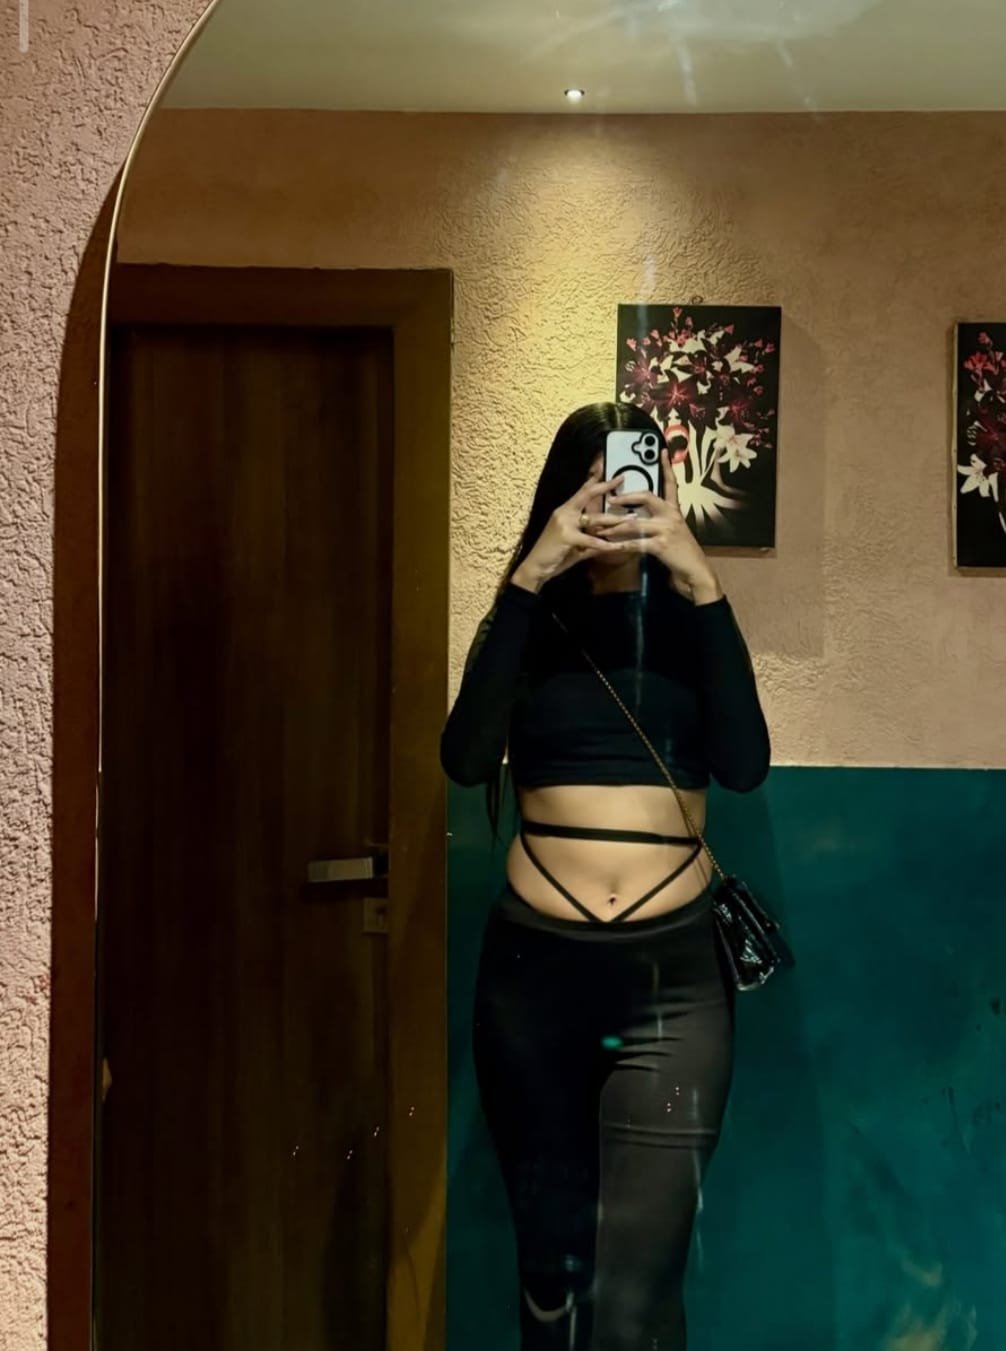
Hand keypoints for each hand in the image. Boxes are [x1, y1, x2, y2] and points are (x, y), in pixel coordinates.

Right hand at [511, 470, 624, 592]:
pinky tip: (616, 547)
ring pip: (594, 519)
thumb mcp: (575, 546)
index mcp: (565, 511)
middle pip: (587, 494)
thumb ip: (591, 541)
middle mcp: (564, 512)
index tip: (606, 469)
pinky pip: (590, 540)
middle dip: (604, 486)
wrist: (535, 567)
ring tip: (630, 519)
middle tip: (620, 478)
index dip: (593, 479)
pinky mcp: (566, 537)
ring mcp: (564, 523)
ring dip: (614, 520)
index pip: (581, 491)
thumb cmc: (553, 556)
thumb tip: (610, 542)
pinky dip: (604, 544)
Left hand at [583, 450, 722, 602]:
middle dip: (626, 497)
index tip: (662, 452)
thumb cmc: (683, 555)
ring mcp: (666, 530)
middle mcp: (671, 516)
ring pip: (634, 523)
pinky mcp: (660, 546)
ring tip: (599, 527)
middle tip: (611, 498)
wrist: (696, 573)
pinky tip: (608, 547)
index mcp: (675, 511)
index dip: (666, 467)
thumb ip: (660, 523)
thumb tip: (639, 519)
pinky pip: (635, 543)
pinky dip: (619, 546)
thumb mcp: (675, 534)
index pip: (671, 484)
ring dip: (614, 526)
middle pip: (647, 497)